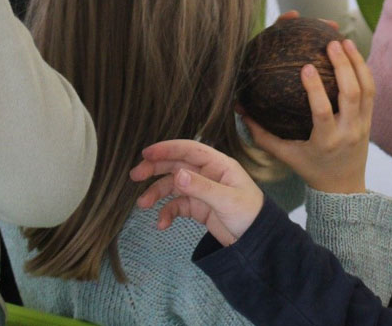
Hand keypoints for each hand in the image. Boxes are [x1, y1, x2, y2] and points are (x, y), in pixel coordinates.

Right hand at [131, 140, 263, 242]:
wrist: (255, 242)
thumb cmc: (248, 214)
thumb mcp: (226, 200)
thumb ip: (201, 187)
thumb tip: (177, 174)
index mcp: (218, 164)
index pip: (189, 150)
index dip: (167, 149)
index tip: (146, 153)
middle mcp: (208, 173)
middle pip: (177, 165)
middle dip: (156, 168)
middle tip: (135, 176)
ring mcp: (202, 190)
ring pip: (174, 185)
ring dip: (157, 192)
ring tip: (143, 204)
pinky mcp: (199, 208)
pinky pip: (178, 205)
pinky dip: (167, 212)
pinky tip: (162, 224)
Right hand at [243, 38, 372, 193]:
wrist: (344, 187)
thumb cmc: (311, 169)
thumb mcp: (286, 156)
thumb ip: (263, 135)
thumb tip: (241, 111)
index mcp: (326, 141)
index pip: (323, 112)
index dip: (316, 89)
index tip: (307, 66)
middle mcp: (348, 131)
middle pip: (351, 94)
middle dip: (343, 66)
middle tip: (331, 44)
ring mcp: (363, 125)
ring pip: (366, 89)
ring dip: (357, 63)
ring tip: (345, 41)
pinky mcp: (370, 119)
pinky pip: (371, 91)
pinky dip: (364, 70)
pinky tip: (354, 53)